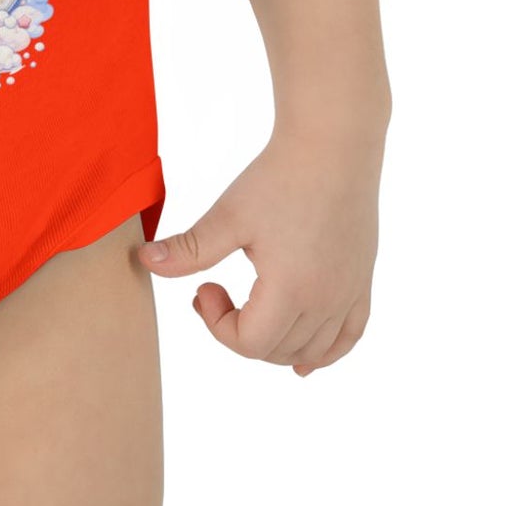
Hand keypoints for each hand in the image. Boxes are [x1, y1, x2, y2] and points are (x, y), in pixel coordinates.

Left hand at [138, 128, 381, 375]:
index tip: (203, 287)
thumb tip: (145, 262)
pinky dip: (325, 353)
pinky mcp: (361, 281)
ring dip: (274, 344)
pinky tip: (305, 360)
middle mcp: (325, 302)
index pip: (249, 343)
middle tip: (215, 289)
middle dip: (238, 331)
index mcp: (290, 290)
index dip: (216, 324)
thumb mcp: (229, 215)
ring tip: (250, 312)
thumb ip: (189, 248)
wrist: (332, 145)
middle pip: (276, 351)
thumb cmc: (279, 177)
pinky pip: (349, 337)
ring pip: (311, 350)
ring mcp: (348, 294)